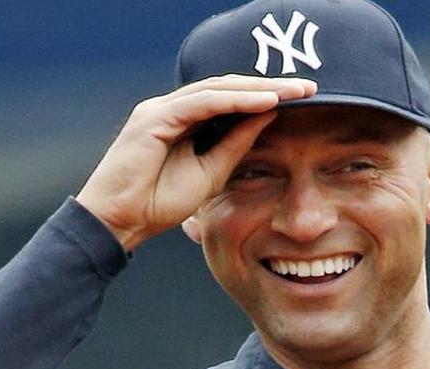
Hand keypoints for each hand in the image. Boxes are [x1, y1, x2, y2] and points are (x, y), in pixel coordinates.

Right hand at [76, 75, 317, 250]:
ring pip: (219, 89)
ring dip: (259, 88)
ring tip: (294, 91)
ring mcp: (161, 109)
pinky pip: (204, 102)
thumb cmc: (159, 203)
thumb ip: (236, 143)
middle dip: (270, 85)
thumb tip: (268, 115)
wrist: (121, 221)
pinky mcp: (155, 118)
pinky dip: (236, 100)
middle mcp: (173, 108)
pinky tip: (265, 101)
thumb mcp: (211, 172)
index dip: (266, 96)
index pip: (230, 99)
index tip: (303, 99)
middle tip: (309, 87)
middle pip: (228, 87)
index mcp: (184, 120)